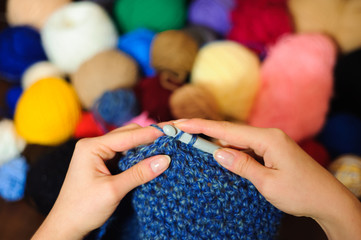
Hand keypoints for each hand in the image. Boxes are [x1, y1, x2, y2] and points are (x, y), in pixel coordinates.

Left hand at [32, 124, 170, 239]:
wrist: (66, 226)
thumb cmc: (83, 209)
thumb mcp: (113, 190)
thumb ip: (139, 173)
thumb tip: (164, 160)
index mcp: (91, 147)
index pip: (128, 136)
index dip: (152, 133)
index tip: (172, 130)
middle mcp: (94, 145)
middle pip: (129, 134)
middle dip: (151, 136)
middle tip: (174, 136)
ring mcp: (98, 154)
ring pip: (128, 143)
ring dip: (146, 145)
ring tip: (167, 145)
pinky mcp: (103, 163)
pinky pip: (125, 154)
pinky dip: (139, 155)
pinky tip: (152, 157)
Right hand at [175, 119, 360, 239]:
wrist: (327, 200)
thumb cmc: (301, 192)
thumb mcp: (268, 182)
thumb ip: (242, 165)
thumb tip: (217, 152)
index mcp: (268, 139)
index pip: (228, 130)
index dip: (201, 126)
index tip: (180, 123)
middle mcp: (268, 135)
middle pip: (229, 130)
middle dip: (203, 130)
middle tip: (179, 130)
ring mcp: (270, 142)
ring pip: (236, 138)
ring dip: (214, 139)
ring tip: (190, 140)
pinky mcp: (271, 150)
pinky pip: (244, 146)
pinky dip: (228, 148)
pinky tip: (216, 151)